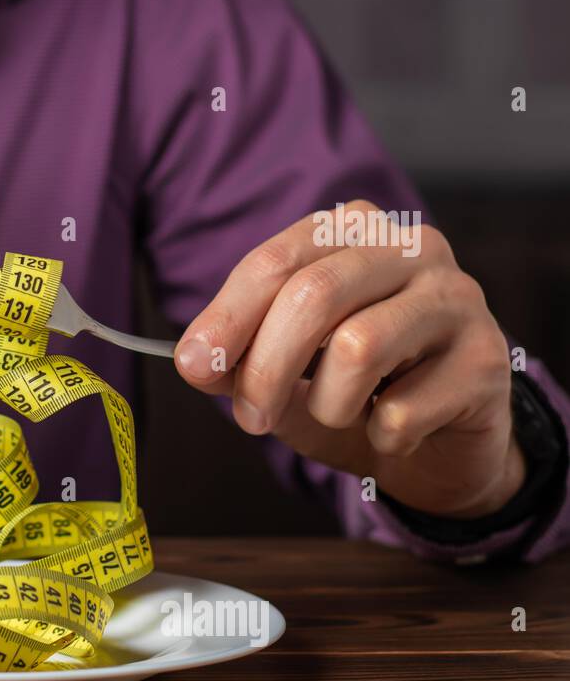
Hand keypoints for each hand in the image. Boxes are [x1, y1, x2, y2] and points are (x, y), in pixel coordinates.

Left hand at [174, 200, 524, 518]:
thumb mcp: (283, 375)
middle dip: (265, 367)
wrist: (439, 446)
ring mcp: (456, 298)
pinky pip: (403, 408)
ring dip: (326, 404)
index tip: (193, 365)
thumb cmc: (353, 395)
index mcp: (351, 233)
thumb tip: (195, 361)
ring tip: (336, 415)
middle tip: (249, 418)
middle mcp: (410, 248)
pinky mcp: (488, 359)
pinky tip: (393, 429)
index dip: (226, 317)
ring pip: (359, 346)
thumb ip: (238, 361)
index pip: (274, 261)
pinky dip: (379, 435)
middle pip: (313, 294)